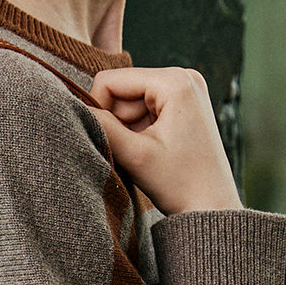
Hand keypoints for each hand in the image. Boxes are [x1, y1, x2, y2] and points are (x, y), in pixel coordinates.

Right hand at [88, 66, 242, 216]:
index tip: (104, 139)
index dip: (97, 109)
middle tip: (130, 152)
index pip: (111, 80)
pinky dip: (139, 131)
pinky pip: (146, 111)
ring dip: (128, 129)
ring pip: (131, 103)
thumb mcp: (135, 155)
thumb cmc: (181, 184)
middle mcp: (184, 77)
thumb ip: (102, 127)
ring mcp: (186, 90)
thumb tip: (73, 108)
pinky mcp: (185, 105)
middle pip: (122, 90)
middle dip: (117, 122)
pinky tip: (151, 152)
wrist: (212, 207)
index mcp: (175, 81)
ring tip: (143, 155)